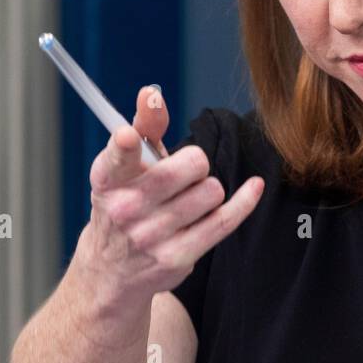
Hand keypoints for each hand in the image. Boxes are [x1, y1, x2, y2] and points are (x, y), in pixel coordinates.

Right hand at [81, 85, 263, 301]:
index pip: (117, 158)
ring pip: (212, 191)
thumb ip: (144, 126)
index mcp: (109, 179)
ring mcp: (151, 236)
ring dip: (209, 189)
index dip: (123, 145)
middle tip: (185, 174)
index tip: (128, 136)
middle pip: (191, 166)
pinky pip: (225, 221)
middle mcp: (126, 208)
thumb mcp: (127, 165)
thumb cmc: (127, 202)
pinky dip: (244, 201)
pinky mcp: (178, 256)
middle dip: (196, 163)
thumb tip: (152, 94)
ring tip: (190, 199)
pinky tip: (254, 187)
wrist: (112, 269)